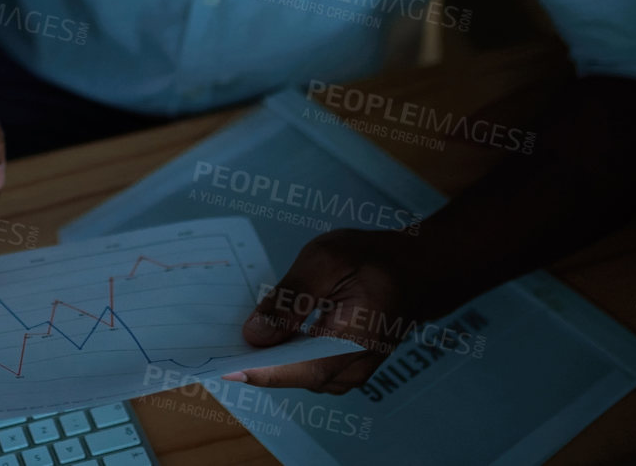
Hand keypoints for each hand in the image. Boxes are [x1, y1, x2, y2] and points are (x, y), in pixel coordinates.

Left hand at [227, 229, 431, 393]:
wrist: (416, 270)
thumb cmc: (373, 259)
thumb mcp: (327, 262)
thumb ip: (291, 299)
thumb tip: (254, 334)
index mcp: (353, 344)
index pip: (295, 370)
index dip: (255, 369)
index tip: (219, 363)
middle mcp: (352, 370)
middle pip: (291, 376)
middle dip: (254, 360)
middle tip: (219, 338)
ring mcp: (350, 374)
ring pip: (296, 375)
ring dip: (267, 357)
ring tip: (236, 333)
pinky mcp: (343, 368)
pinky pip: (306, 369)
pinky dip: (283, 355)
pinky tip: (265, 333)